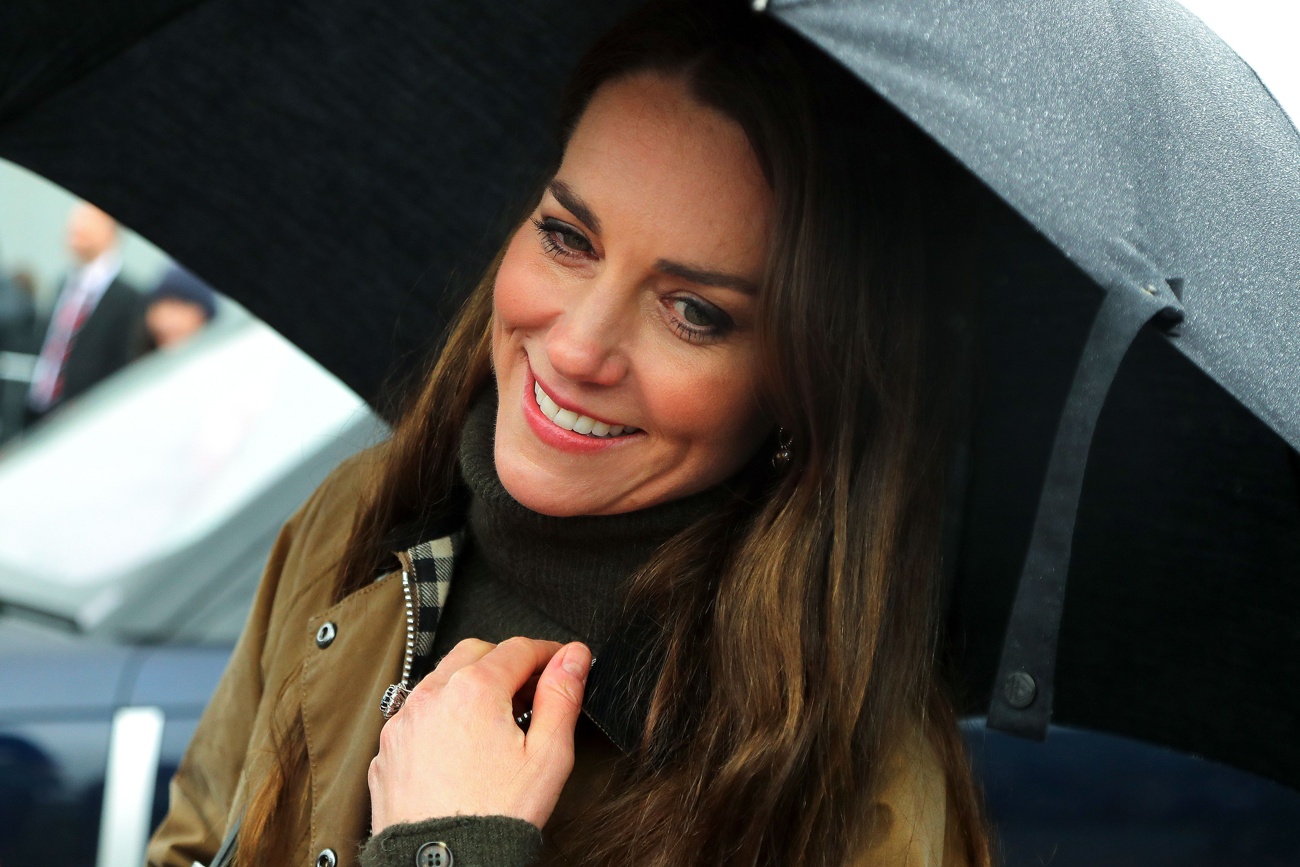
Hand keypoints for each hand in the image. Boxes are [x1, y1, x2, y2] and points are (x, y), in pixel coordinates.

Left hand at [368, 636, 591, 832]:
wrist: (446, 866)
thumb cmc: (495, 817)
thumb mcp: (548, 755)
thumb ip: (562, 696)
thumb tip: (573, 658)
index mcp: (474, 689)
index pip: (518, 648)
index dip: (547, 652)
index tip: (560, 662)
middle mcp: (433, 696)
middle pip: (475, 653)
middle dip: (505, 663)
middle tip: (529, 692)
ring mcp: (404, 722)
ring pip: (441, 680)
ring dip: (469, 686)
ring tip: (495, 722)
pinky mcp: (388, 749)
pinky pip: (417, 714)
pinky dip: (441, 717)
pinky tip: (460, 745)